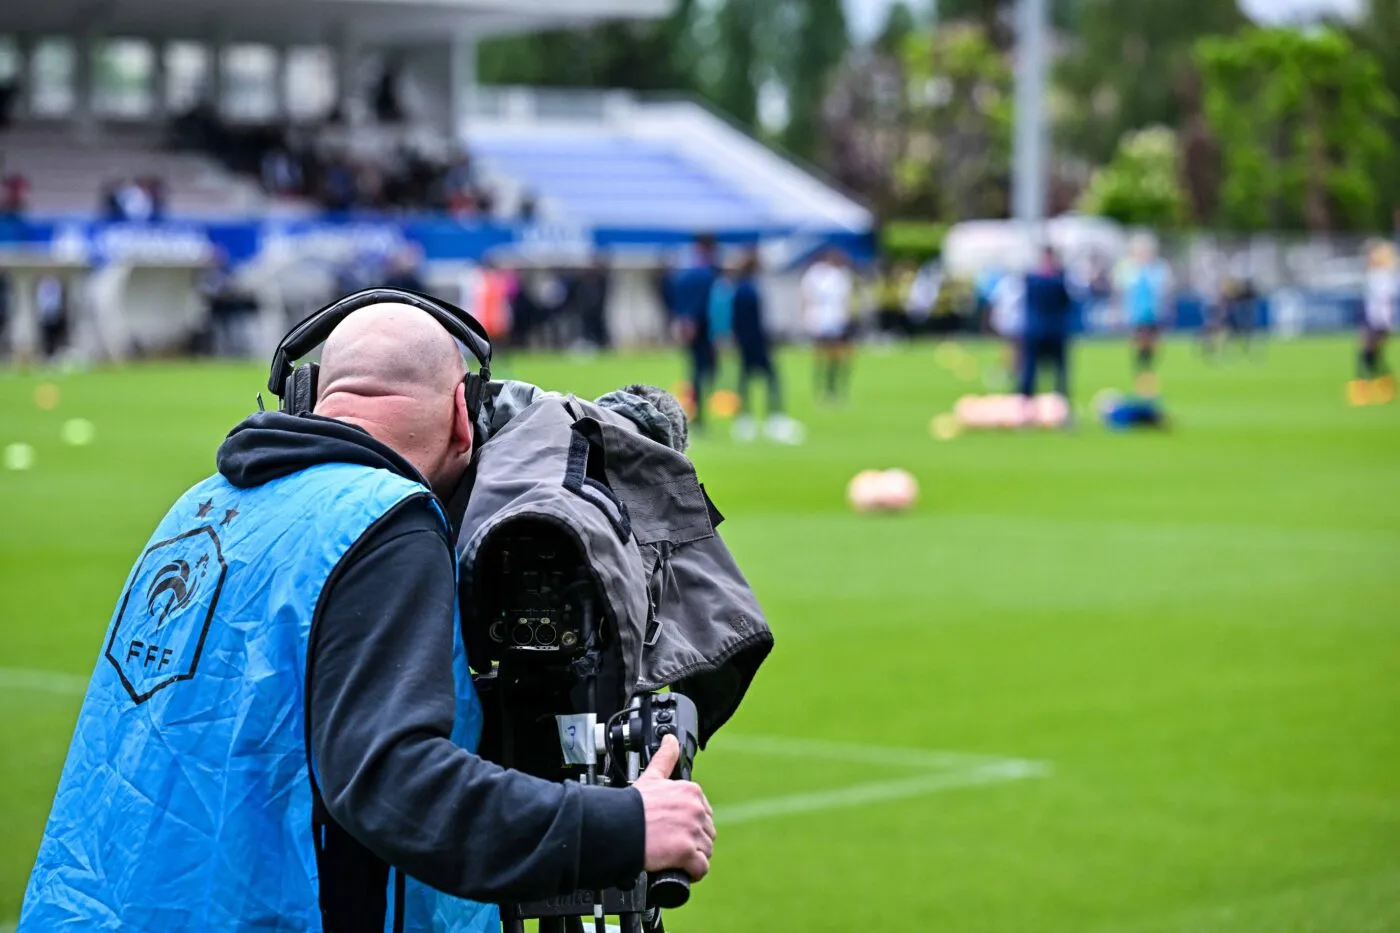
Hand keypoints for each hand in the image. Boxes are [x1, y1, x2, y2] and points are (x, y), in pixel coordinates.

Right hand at [633, 735, 714, 881]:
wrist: (619, 827)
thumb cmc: (632, 806)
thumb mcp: (651, 776)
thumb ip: (665, 756)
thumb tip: (670, 738)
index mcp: (691, 792)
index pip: (703, 813)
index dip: (690, 824)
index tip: (676, 828)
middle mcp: (696, 810)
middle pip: (706, 833)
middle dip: (692, 841)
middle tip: (672, 843)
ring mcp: (693, 831)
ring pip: (705, 851)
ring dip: (693, 857)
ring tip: (674, 856)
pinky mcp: (687, 852)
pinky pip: (701, 867)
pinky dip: (693, 871)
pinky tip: (681, 869)